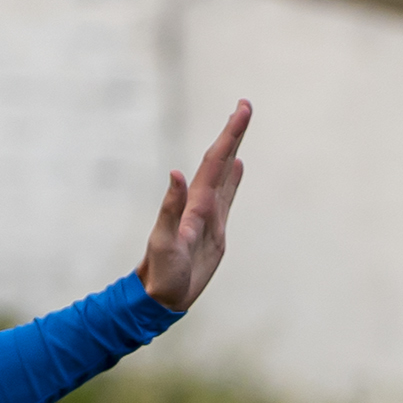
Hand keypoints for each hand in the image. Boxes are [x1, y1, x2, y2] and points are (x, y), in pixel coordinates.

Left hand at [136, 100, 250, 310]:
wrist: (158, 296)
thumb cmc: (161, 272)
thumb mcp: (165, 242)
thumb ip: (170, 210)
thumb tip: (176, 174)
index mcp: (194, 204)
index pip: (214, 162)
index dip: (229, 135)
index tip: (241, 110)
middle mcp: (201, 205)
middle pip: (220, 162)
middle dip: (233, 134)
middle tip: (244, 106)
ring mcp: (208, 216)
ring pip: (224, 175)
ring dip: (234, 151)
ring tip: (241, 128)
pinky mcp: (214, 230)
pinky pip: (227, 198)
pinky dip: (233, 179)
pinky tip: (237, 167)